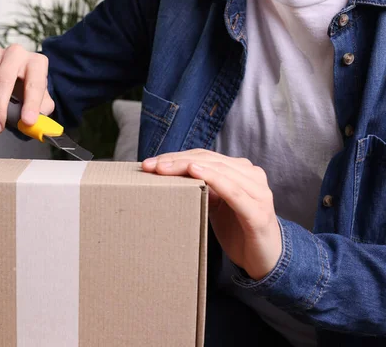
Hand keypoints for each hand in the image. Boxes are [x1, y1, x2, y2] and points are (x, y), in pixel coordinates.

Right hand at [0, 45, 54, 132]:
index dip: (31, 103)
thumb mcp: (41, 102)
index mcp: (36, 63)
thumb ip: (42, 113)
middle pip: (3, 79)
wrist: (13, 77)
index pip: (35, 82)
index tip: (27, 121)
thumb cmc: (26, 91)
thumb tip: (34, 125)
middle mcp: (15, 53)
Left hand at [142, 149, 281, 279]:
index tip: (150, 162)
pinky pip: (233, 192)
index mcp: (241, 170)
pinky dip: (214, 179)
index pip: (203, 156)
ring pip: (218, 171)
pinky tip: (195, 171)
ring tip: (163, 169)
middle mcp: (252, 175)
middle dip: (176, 161)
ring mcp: (258, 192)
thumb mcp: (215, 205)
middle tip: (150, 166)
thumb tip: (167, 179)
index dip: (176, 156)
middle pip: (208, 160)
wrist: (266, 259)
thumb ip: (200, 188)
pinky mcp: (258, 212)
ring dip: (187, 167)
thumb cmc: (237, 229)